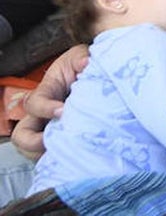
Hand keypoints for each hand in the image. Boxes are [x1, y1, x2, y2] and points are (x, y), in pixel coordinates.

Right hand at [12, 45, 88, 160]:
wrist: (95, 77)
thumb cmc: (82, 66)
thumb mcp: (80, 57)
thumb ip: (81, 57)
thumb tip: (85, 63)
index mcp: (44, 93)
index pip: (33, 104)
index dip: (44, 109)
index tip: (62, 110)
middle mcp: (41, 116)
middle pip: (21, 136)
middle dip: (33, 142)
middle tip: (53, 142)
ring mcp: (48, 130)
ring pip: (34, 151)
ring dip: (46, 154)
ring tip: (67, 151)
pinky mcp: (61, 142)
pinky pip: (54, 157)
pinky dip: (62, 159)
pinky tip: (80, 156)